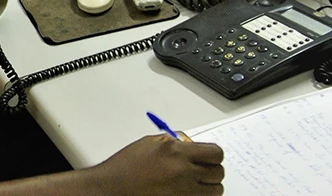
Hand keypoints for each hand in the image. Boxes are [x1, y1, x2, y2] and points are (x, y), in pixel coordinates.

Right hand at [89, 134, 223, 195]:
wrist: (113, 187)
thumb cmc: (125, 166)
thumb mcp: (149, 143)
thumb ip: (172, 141)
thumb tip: (189, 143)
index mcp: (176, 153)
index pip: (215, 153)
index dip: (214, 155)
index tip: (210, 156)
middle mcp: (184, 173)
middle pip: (218, 173)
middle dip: (212, 170)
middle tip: (203, 169)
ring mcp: (184, 192)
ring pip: (216, 190)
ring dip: (209, 186)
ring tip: (196, 182)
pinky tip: (188, 191)